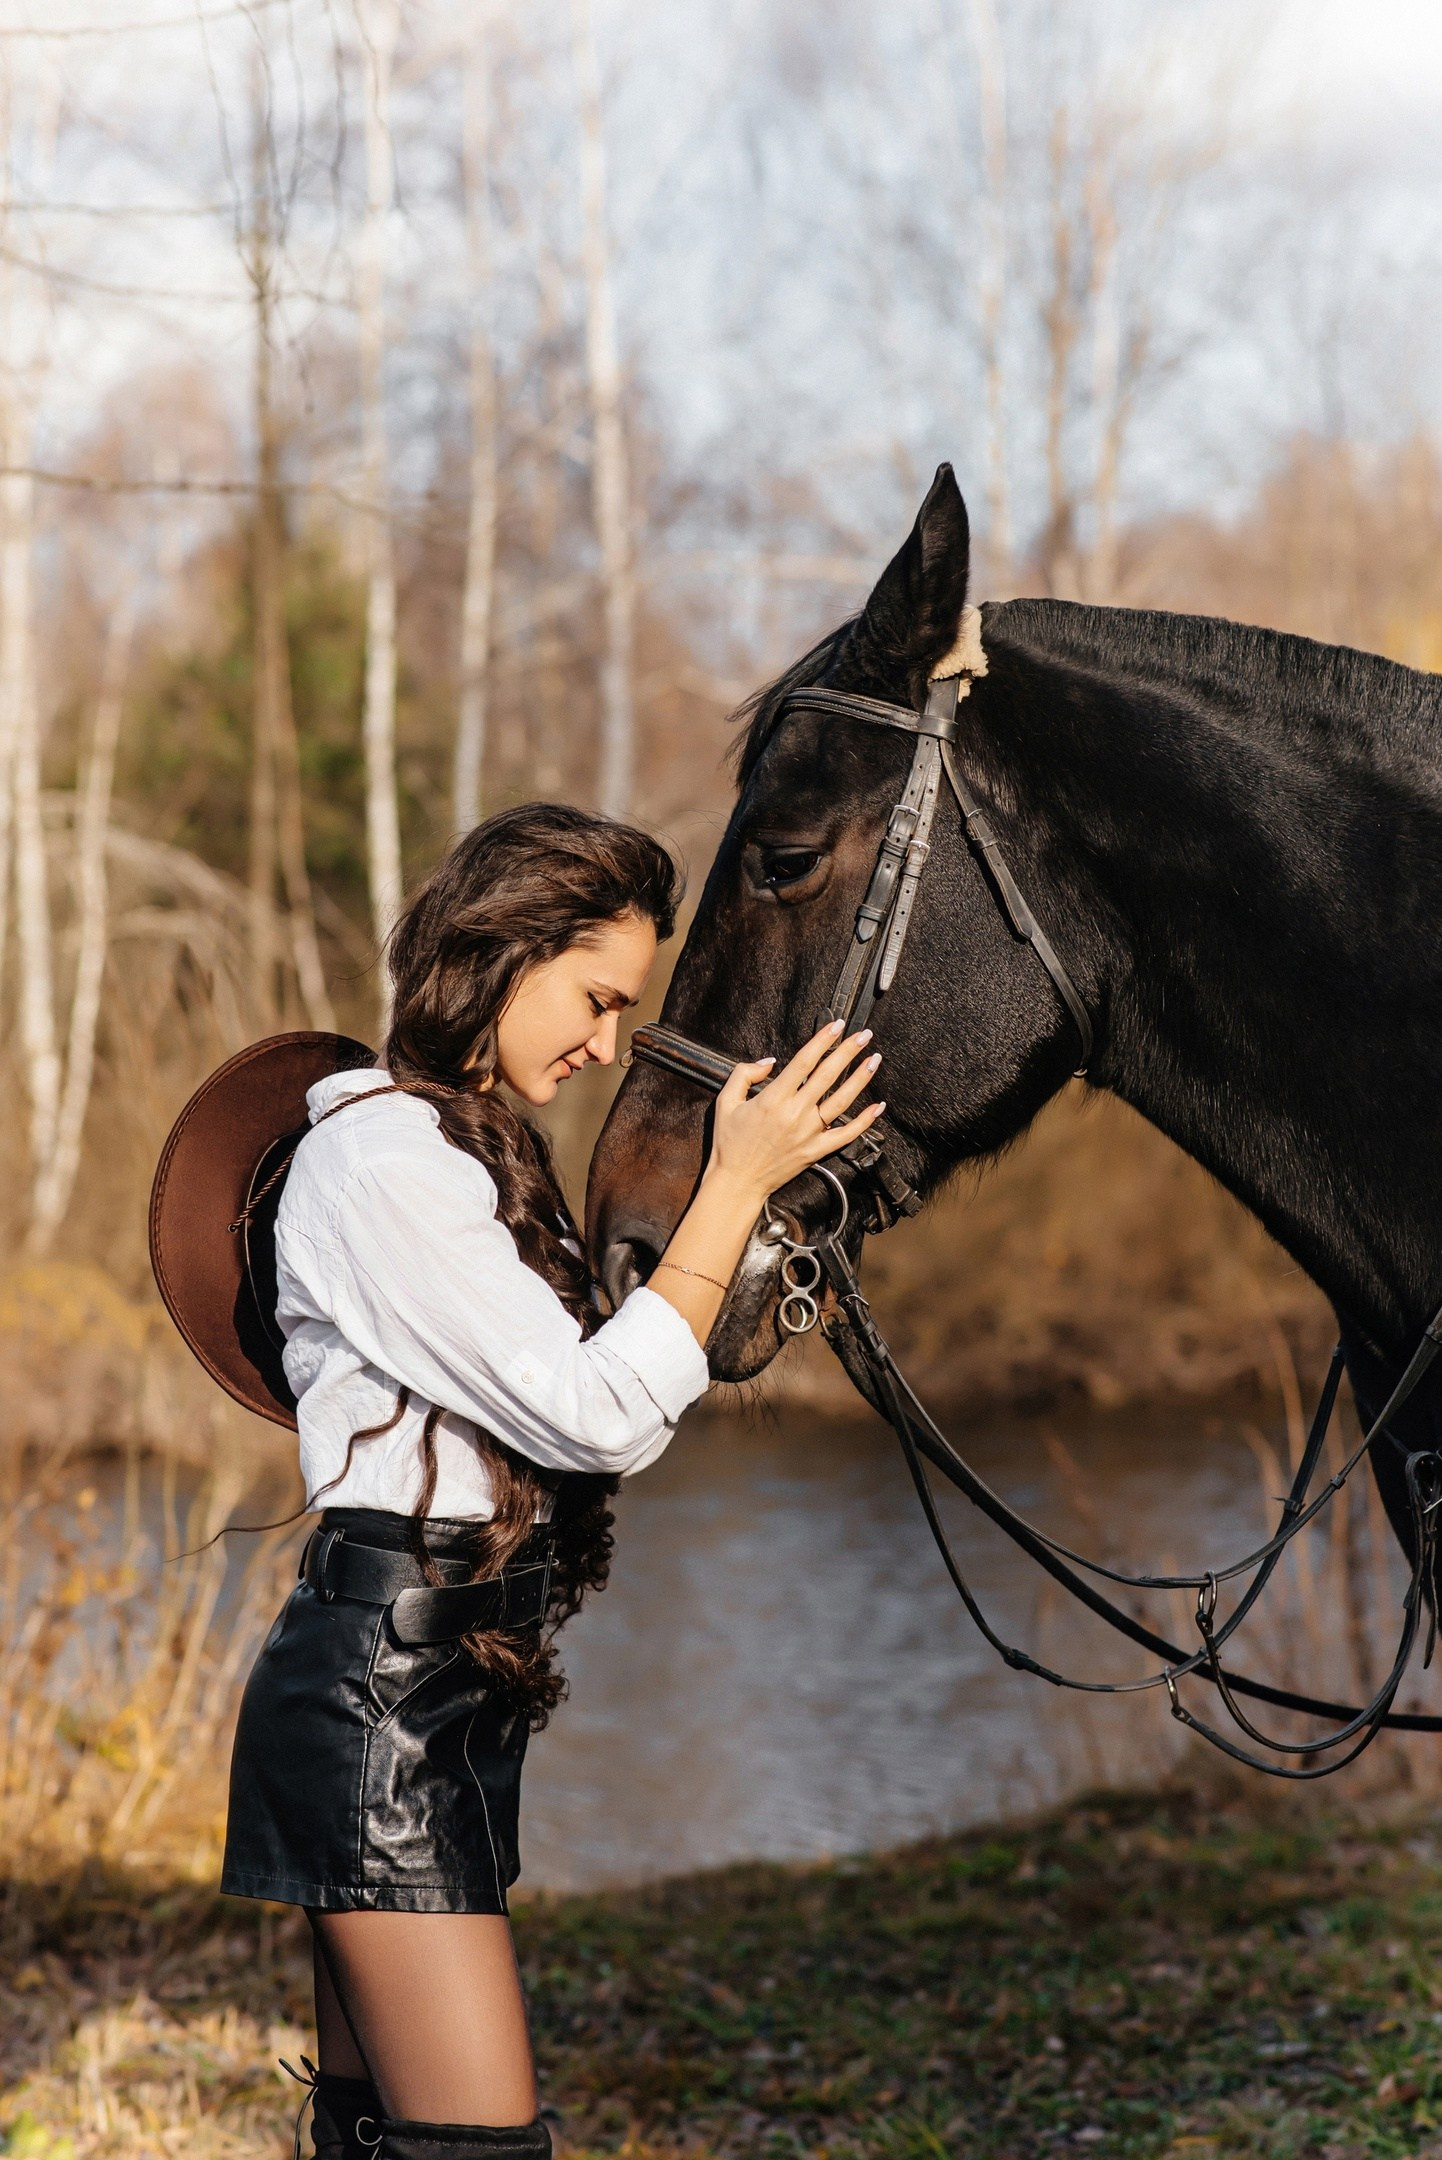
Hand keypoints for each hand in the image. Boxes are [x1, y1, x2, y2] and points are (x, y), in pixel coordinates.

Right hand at [704, 1021, 883, 1207]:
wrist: (737, 1182)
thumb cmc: (729, 1143)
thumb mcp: (725, 1102)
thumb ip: (744, 1075)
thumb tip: (769, 1062)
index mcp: (773, 1098)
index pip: (804, 1061)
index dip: (822, 1040)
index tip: (836, 1026)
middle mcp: (795, 1113)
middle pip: (828, 1075)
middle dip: (848, 1051)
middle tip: (864, 1035)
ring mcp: (808, 1133)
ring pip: (841, 1101)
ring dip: (860, 1079)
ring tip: (874, 1060)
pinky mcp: (816, 1151)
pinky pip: (846, 1135)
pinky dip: (865, 1121)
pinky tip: (878, 1107)